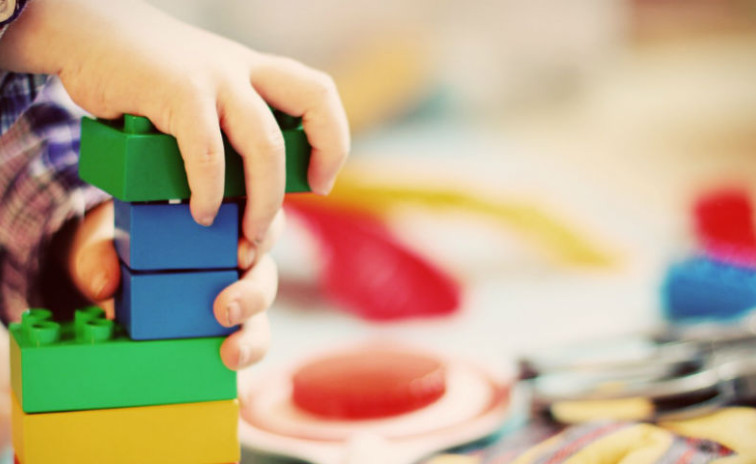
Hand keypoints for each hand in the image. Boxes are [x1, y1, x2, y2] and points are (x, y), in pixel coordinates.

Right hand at [0, 0, 349, 244]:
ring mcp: (213, 77)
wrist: (87, 34)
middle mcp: (241, 69)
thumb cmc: (144, 77)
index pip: (318, 93)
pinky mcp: (176, 91)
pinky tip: (200, 212)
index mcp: (253, 71)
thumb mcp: (201, 91)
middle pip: (314, 102)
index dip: (332, 138)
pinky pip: (207, 153)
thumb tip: (241, 188)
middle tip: (305, 201)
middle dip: (324, 157)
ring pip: (265, 144)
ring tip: (248, 234)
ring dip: (264, 199)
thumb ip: (226, 124)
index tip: (321, 180)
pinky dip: (208, 191)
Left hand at [65, 201, 282, 369]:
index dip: (262, 236)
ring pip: (261, 314)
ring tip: (232, 352)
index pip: (257, 222)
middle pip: (265, 272)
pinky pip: (249, 342)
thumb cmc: (121, 249)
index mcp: (220, 224)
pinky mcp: (230, 329)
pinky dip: (245, 354)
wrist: (112, 280)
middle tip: (226, 308)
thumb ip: (98, 257)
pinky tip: (232, 369)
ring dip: (253, 335)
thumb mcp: (104, 244)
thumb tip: (104, 285)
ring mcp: (237, 296)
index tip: (241, 254)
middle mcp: (238, 259)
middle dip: (254, 293)